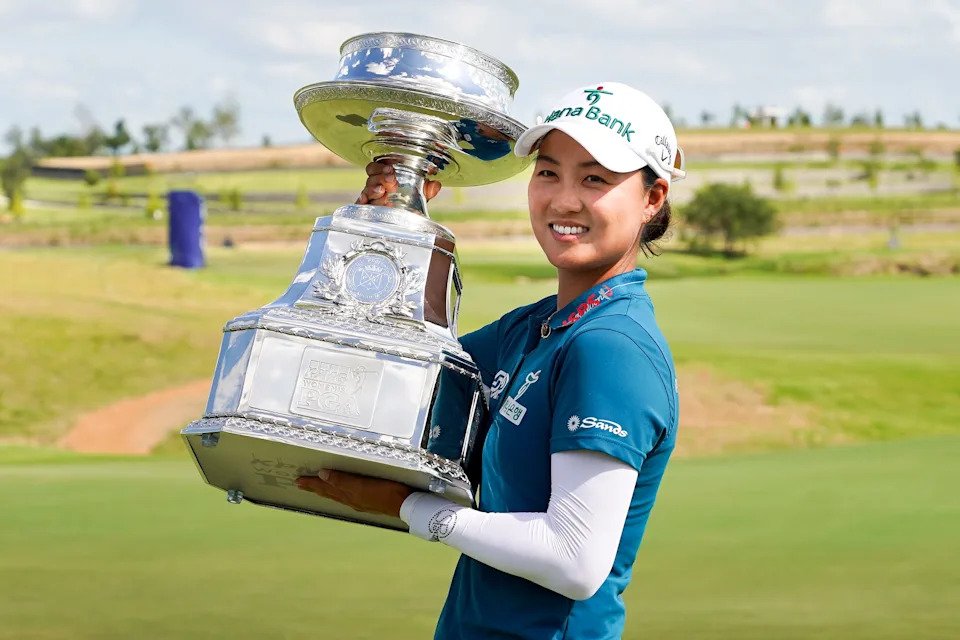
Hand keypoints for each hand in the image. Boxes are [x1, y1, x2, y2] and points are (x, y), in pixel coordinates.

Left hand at [296, 469, 413, 517]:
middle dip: (315, 487)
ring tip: (316, 487)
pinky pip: (347, 496)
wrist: (406, 504)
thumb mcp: (362, 485)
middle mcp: (352, 499)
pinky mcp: (369, 500)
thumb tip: (323, 474)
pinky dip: (339, 492)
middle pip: (329, 492)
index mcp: (349, 495)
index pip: (325, 488)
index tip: (298, 481)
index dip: (312, 484)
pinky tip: (342, 492)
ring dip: (326, 490)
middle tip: (301, 484)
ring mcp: (360, 501)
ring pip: (337, 495)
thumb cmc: (386, 493)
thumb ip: (343, 480)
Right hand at [356, 162, 441, 205]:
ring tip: (382, 191)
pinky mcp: (364, 213)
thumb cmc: (406, 207)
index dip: (380, 167)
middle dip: (380, 176)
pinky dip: (362, 201)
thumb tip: (436, 184)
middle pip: (371, 177)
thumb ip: (426, 191)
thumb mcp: (418, 198)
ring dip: (373, 188)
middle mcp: (375, 189)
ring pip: (366, 190)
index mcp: (384, 180)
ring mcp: (369, 201)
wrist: (402, 228)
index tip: (391, 170)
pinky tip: (365, 200)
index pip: (375, 168)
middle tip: (391, 179)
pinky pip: (359, 205)